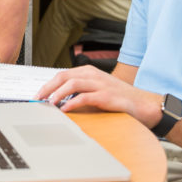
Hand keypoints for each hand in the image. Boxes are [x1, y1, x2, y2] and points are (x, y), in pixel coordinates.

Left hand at [34, 65, 161, 127]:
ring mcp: (100, 84)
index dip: (47, 84)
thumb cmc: (118, 97)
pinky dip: (72, 103)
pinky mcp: (106, 96)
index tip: (37, 95)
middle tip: (37, 99)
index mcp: (88, 71)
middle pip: (63, 77)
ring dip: (57, 94)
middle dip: (47, 88)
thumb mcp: (96, 88)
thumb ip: (79, 89)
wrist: (143, 104)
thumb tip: (56, 98)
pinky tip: (65, 109)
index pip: (61, 74)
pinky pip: (85, 97)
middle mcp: (92, 75)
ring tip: (49, 103)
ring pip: (72, 84)